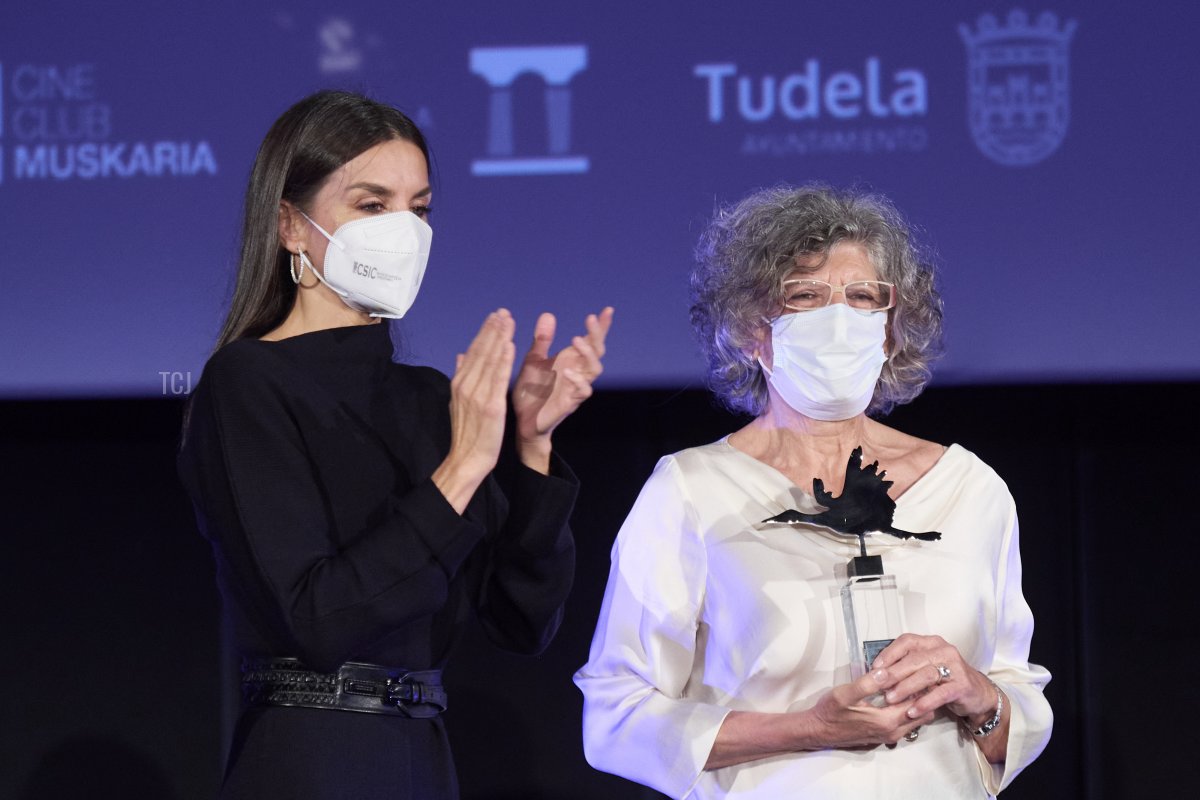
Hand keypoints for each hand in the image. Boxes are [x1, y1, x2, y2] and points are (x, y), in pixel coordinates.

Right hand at [432, 309, 515, 512]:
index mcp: (460, 383)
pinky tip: (510, 344)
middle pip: (481, 351)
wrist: (467, 459)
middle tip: (503, 311)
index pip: (474, 352)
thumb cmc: (467, 433)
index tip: (494, 316)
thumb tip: (460, 356)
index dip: (484, 332)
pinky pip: (498, 378)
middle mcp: (467, 385)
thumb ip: (461, 377)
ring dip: (499, 337)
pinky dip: (504, 359)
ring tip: (508, 320)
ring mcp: (477, 395)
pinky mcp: (490, 405)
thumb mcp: (459, 402)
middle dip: (492, 329)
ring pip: (490, 360)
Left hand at [512, 307, 612, 471]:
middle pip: (597, 351)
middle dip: (596, 334)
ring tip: (576, 340)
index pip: (590, 340)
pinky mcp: (570, 403)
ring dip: (588, 354)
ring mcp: (576, 388)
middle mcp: (578, 372)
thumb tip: (548, 314)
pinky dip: (578, 380)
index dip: (601, 327)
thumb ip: (542, 340)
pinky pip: (583, 392)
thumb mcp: (533, 360)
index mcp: (570, 360)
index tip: (608, 310)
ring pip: (594, 370)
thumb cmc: (531, 391)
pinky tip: (567, 371)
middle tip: (590, 318)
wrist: (523, 420)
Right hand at [805, 668, 934, 749]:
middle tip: (916, 676)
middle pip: (924, 713)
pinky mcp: (884, 736)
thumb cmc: (830, 713)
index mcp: (887, 721)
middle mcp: (893, 732)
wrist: (818, 731)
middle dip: (924, 695)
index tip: (917, 671)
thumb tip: (885, 672)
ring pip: (917, 720)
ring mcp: (889, 736)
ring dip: (917, 703)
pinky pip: (907, 723)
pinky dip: (909, 710)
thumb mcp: (844, 694)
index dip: (920, 686)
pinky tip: (898, 696)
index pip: (918, 702)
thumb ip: (866, 684)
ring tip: (908, 684)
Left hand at [871, 633, 998, 726]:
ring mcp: (955, 667)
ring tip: (890, 699)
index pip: (907, 641)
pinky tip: (911, 711)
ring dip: (905, 688)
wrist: (976, 694)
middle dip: (893, 673)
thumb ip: (906, 667)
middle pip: (914, 659)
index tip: (875, 667)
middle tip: (877, 685)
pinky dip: (924, 703)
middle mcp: (944, 651)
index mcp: (931, 643)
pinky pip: (940, 694)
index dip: (889, 653)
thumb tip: (878, 674)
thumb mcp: (924, 668)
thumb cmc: (945, 680)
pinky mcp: (962, 685)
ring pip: (925, 675)